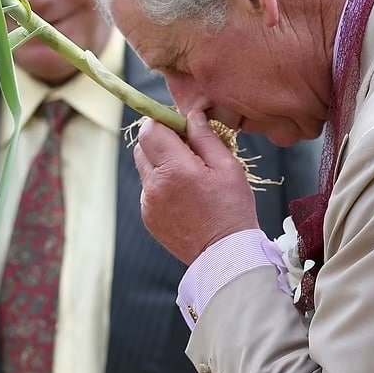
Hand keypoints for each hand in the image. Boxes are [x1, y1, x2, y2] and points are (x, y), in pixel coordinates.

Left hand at [133, 111, 258, 264]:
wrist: (226, 256)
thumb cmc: (232, 210)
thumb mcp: (228, 168)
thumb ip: (206, 138)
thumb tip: (192, 116)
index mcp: (175, 169)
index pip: (150, 130)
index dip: (163, 122)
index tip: (181, 127)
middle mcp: (154, 185)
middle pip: (141, 146)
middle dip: (160, 141)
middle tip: (187, 150)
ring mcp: (148, 203)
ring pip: (144, 168)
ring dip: (160, 163)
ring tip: (188, 177)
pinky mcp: (148, 217)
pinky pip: (148, 190)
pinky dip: (161, 185)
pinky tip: (184, 196)